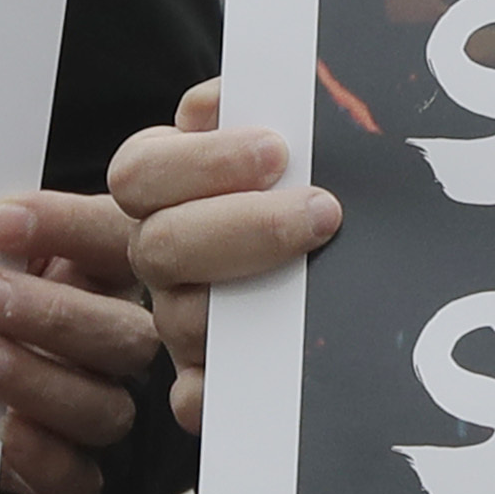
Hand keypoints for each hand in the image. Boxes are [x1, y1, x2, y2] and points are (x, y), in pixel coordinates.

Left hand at [0, 189, 159, 493]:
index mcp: (106, 273)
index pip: (116, 242)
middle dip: (52, 314)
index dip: (70, 230)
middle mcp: (115, 341)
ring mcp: (98, 407)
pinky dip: (44, 457)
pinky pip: (79, 479)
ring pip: (105, 408)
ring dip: (37, 379)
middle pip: (125, 334)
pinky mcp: (71, 472)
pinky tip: (3, 430)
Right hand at [109, 84, 343, 436]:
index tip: (278, 151)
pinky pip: (195, 397)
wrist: (350, 237)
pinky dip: (226, 390)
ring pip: (186, 320)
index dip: (205, 162)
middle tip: (322, 212)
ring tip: (323, 279)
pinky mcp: (206, 380)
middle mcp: (160, 250)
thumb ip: (270, 99)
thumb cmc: (318, 175)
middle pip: (162, 246)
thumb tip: (241, 95)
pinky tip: (278, 368)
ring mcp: (177, 316)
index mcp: (165, 180)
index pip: (143, 172)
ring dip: (254, 302)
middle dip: (246, 228)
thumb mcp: (295, 126)